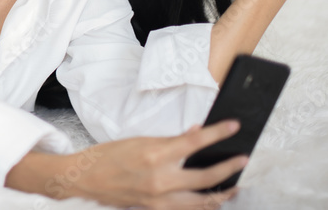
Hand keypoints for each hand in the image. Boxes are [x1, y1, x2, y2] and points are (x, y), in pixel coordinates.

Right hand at [46, 120, 247, 207]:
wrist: (84, 179)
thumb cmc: (107, 156)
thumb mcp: (138, 140)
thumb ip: (170, 140)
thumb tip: (194, 133)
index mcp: (154, 156)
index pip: (194, 142)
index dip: (217, 133)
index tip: (233, 126)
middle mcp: (160, 180)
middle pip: (206, 177)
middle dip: (229, 168)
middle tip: (242, 159)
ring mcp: (159, 199)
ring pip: (202, 201)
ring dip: (222, 193)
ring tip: (234, 186)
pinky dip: (202, 206)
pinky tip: (211, 201)